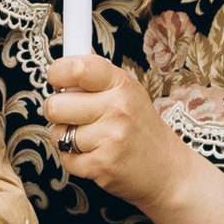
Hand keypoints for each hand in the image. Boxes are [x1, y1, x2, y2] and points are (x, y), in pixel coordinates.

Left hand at [43, 53, 194, 212]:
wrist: (167, 169)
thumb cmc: (141, 128)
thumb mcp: (129, 92)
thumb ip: (98, 76)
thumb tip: (71, 54)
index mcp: (121, 84)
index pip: (75, 67)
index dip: (57, 74)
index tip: (58, 81)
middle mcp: (117, 108)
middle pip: (55, 105)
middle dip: (57, 112)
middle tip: (72, 116)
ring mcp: (110, 137)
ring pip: (58, 133)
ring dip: (66, 138)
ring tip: (89, 138)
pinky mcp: (102, 165)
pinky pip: (65, 158)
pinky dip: (73, 159)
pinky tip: (93, 155)